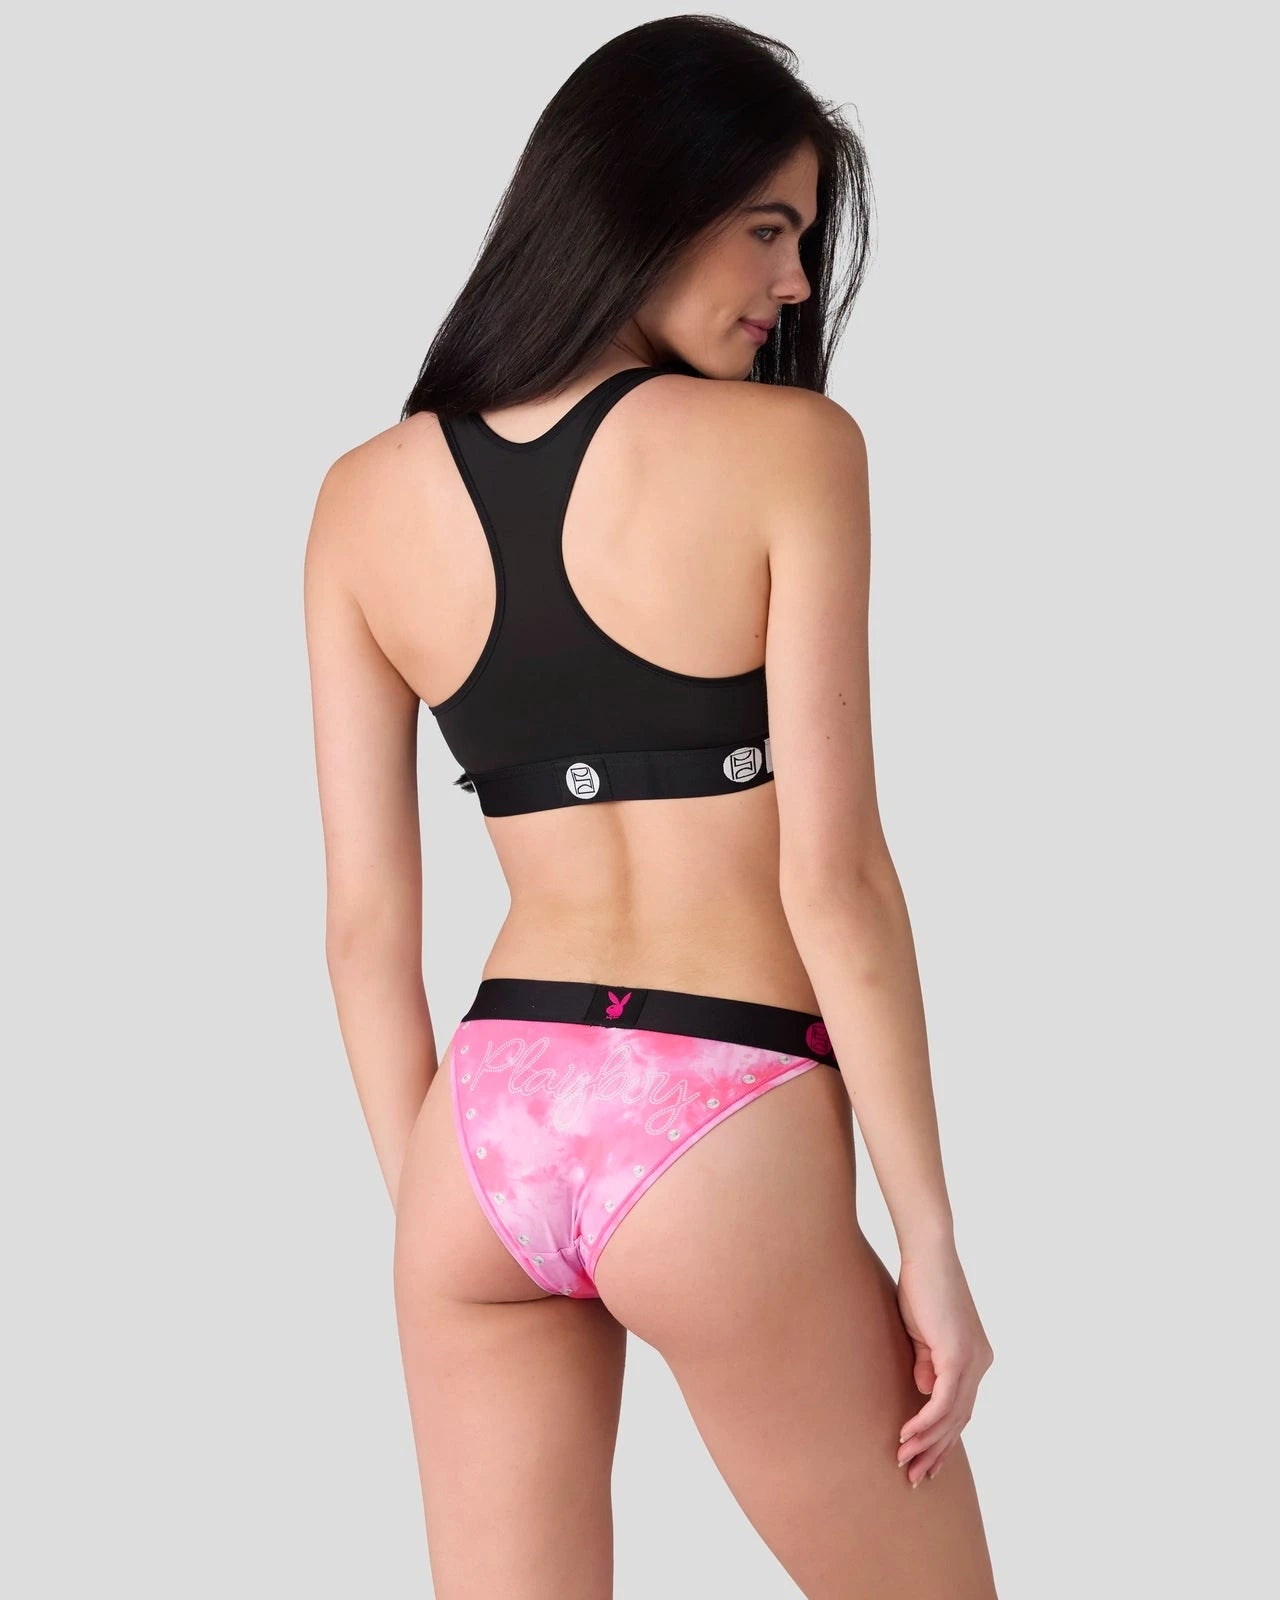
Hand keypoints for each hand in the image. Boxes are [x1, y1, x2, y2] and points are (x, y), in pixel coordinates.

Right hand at [894, 1248, 993, 1486]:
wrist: (929, 1256)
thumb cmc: (923, 1286)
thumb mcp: (924, 1334)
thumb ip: (927, 1363)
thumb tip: (925, 1392)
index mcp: (975, 1359)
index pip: (960, 1410)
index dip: (942, 1438)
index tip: (923, 1460)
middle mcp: (980, 1364)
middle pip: (959, 1421)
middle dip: (935, 1452)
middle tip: (913, 1476)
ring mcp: (972, 1361)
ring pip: (951, 1417)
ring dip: (926, 1443)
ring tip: (904, 1462)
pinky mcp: (957, 1356)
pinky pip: (943, 1401)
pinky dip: (925, 1422)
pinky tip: (907, 1436)